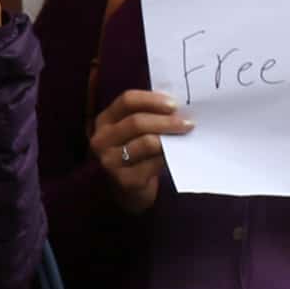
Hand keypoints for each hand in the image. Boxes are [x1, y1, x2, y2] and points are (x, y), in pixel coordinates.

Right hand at [86, 88, 187, 212]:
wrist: (128, 188)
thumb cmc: (136, 152)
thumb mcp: (133, 130)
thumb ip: (147, 115)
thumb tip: (177, 106)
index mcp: (104, 120)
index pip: (127, 100)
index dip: (152, 100)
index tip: (174, 105)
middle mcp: (101, 140)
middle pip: (137, 122)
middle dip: (166, 121)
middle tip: (188, 124)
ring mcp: (111, 161)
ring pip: (146, 142)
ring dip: (170, 138)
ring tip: (185, 137)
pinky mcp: (125, 180)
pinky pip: (153, 163)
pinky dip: (168, 157)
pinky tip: (176, 155)